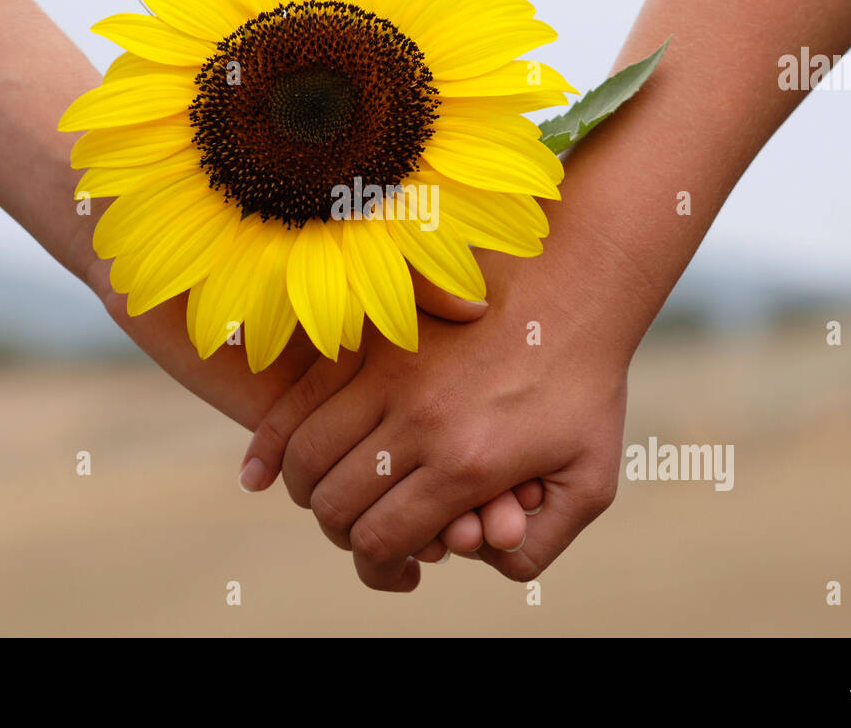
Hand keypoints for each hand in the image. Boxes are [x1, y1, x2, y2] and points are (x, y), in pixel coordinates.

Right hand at [237, 237, 642, 589]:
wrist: (575, 284)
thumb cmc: (587, 387)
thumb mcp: (592, 479)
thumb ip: (542, 544)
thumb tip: (485, 567)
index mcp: (466, 465)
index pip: (380, 538)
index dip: (376, 564)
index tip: (393, 566)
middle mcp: (417, 422)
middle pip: (335, 505)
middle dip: (342, 532)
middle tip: (363, 533)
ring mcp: (386, 374)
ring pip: (308, 458)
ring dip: (307, 492)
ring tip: (327, 500)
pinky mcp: (368, 338)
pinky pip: (297, 400)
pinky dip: (270, 444)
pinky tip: (258, 474)